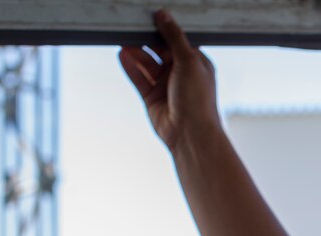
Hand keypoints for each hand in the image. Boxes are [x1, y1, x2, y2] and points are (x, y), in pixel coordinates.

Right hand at [118, 9, 220, 151]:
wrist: (190, 134)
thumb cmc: (198, 101)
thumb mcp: (188, 61)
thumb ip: (174, 37)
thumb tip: (164, 16)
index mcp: (196, 64)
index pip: (178, 42)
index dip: (164, 31)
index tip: (150, 18)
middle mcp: (181, 74)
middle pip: (160, 51)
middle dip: (147, 40)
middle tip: (132, 26)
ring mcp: (166, 86)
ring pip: (147, 64)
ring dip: (136, 52)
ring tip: (124, 38)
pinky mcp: (152, 97)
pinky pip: (139, 78)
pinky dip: (130, 66)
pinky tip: (122, 54)